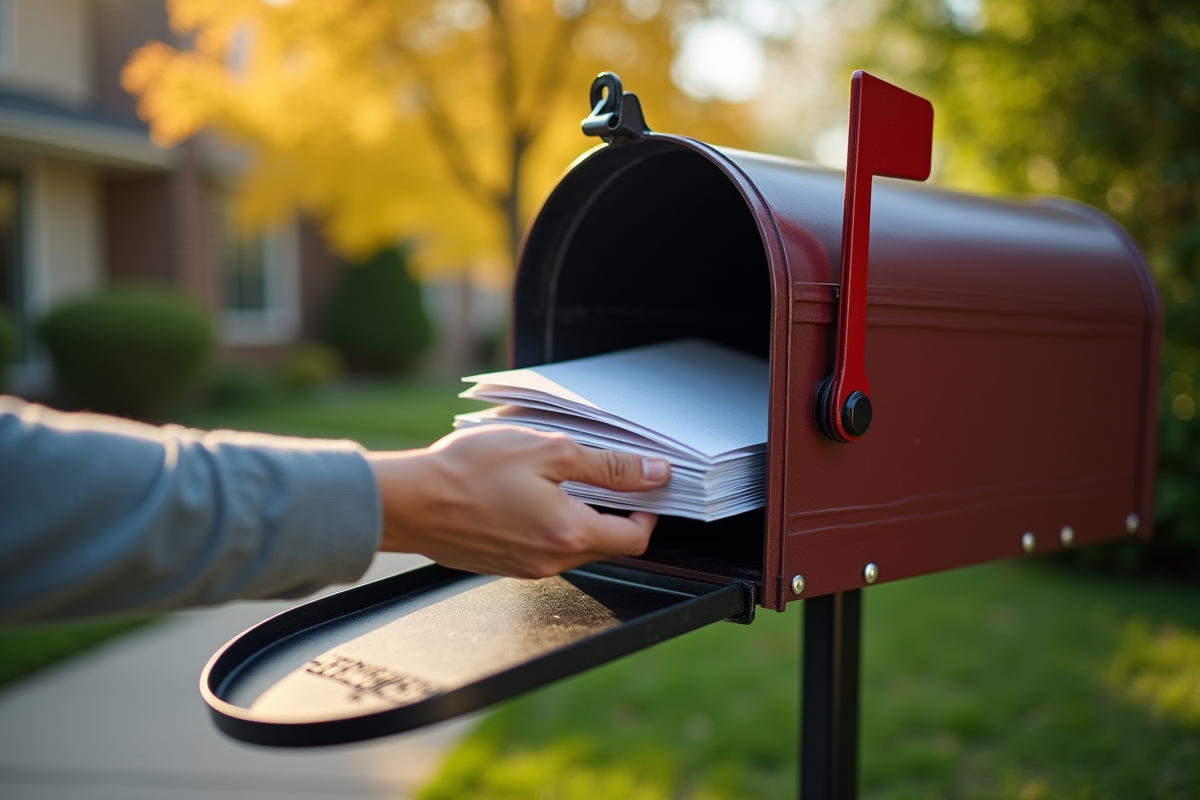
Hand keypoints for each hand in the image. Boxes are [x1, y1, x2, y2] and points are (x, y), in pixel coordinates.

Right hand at [366, 426, 670, 578]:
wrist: (407, 501)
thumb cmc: (470, 470)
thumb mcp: (549, 451)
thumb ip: (607, 466)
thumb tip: (654, 474)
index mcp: (568, 535)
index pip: (635, 538)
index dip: (649, 512)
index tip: (645, 487)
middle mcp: (550, 562)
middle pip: (606, 546)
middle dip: (615, 513)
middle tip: (603, 476)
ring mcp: (524, 569)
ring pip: (573, 548)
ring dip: (579, 518)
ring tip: (558, 479)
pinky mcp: (502, 565)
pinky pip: (542, 549)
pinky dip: (549, 525)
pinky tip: (528, 495)